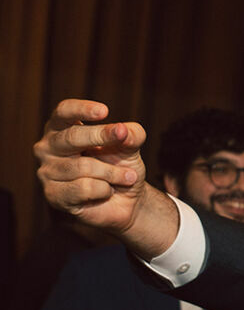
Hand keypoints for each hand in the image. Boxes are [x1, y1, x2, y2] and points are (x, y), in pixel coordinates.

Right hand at [35, 100, 159, 237]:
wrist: (126, 200)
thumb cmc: (121, 165)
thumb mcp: (130, 146)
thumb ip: (131, 134)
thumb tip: (123, 130)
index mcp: (61, 128)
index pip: (63, 112)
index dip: (81, 110)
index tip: (104, 111)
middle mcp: (48, 147)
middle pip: (71, 137)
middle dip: (101, 138)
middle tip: (123, 138)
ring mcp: (47, 171)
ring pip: (83, 166)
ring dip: (113, 172)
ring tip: (126, 177)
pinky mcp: (53, 195)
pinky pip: (83, 188)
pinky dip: (104, 190)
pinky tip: (107, 191)